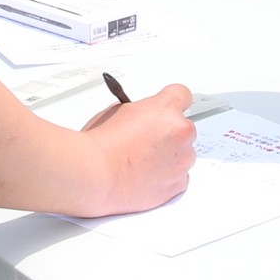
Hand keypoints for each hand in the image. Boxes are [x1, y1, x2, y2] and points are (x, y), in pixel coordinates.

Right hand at [77, 83, 197, 214]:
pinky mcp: (178, 183)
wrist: (95, 175)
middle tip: (148, 141)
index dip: (173, 103)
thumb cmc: (100, 145)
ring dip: (169, 157)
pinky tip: (146, 177)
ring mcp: (182, 159)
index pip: (182, 95)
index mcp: (165, 108)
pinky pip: (180, 177)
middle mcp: (179, 132)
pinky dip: (167, 177)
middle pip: (184, 127)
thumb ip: (140, 112)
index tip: (168, 109)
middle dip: (169, 133)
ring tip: (142, 163)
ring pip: (184, 155)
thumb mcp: (117, 111)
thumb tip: (144, 118)